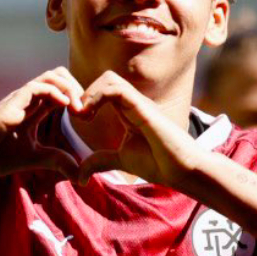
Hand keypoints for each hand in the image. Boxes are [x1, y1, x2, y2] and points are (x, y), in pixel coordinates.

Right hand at [0, 69, 91, 182]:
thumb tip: (79, 174)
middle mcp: (29, 99)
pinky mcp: (11, 104)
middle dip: (78, 88)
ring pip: (50, 75)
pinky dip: (55, 92)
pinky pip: (36, 87)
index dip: (78, 98)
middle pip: (59, 75)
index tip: (88, 117)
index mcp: (35, 109)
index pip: (62, 90)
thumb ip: (56, 160)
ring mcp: (20, 99)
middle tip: (86, 111)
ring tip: (79, 108)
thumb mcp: (35, 158)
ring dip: (70, 88)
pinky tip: (65, 107)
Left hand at [73, 72, 202, 187]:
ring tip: (80, 115)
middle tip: (75, 115)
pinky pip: (115, 89)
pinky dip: (97, 97)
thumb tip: (79, 176)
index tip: (74, 118)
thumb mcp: (120, 160)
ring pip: (109, 79)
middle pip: (105, 78)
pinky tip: (89, 116)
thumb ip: (100, 161)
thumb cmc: (159, 163)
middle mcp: (134, 102)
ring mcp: (139, 102)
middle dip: (84, 92)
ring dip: (89, 93)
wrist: (181, 169)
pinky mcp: (142, 107)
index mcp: (128, 111)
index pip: (103, 90)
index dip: (85, 99)